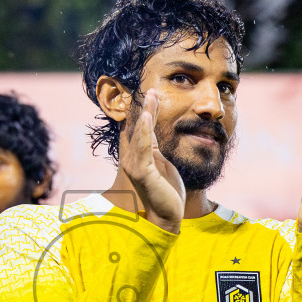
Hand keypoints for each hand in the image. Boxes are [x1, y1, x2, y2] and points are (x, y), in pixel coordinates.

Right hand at [120, 92, 183, 233]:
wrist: (169, 215)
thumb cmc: (166, 191)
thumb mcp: (162, 161)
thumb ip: (155, 145)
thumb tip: (152, 126)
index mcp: (138, 154)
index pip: (139, 126)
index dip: (144, 108)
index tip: (149, 90)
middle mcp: (132, 158)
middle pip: (137, 126)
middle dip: (143, 106)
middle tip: (149, 86)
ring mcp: (135, 165)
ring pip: (139, 133)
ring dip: (145, 113)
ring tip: (150, 95)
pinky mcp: (142, 172)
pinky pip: (142, 147)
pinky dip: (143, 131)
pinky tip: (146, 117)